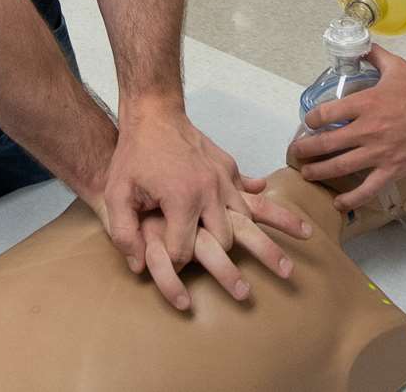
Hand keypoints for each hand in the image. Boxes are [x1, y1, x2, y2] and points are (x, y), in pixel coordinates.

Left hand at [97, 110, 310, 310]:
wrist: (155, 114)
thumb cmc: (134, 156)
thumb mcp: (118, 194)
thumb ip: (124, 233)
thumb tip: (139, 267)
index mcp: (181, 199)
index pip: (183, 250)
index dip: (173, 264)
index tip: (168, 265)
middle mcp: (209, 190)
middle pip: (224, 240)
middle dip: (226, 264)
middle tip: (243, 291)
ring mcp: (222, 177)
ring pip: (246, 220)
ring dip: (257, 241)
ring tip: (287, 266)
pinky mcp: (229, 168)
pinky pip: (249, 194)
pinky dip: (262, 209)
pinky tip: (287, 223)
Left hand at [285, 46, 405, 210]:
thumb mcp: (397, 67)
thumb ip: (375, 55)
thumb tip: (362, 44)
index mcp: (365, 103)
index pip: (325, 113)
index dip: (311, 119)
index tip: (307, 122)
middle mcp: (367, 129)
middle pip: (326, 143)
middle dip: (306, 149)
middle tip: (296, 151)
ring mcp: (379, 153)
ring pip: (340, 167)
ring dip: (318, 171)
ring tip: (307, 173)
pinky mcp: (392, 170)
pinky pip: (367, 189)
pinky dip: (351, 199)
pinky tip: (340, 203)